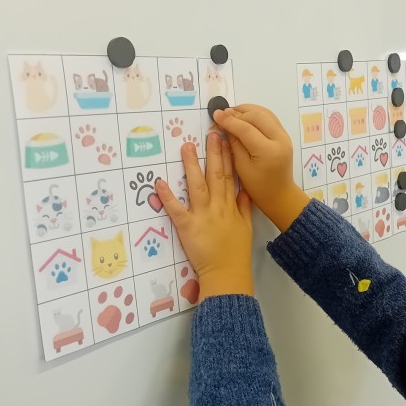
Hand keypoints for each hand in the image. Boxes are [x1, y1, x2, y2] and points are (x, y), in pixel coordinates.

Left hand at [155, 133, 253, 300]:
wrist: (228, 273)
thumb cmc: (236, 252)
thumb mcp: (246, 226)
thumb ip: (244, 206)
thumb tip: (244, 189)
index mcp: (231, 205)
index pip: (231, 175)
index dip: (229, 155)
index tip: (227, 138)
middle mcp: (218, 205)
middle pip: (216, 174)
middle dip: (214, 152)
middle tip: (212, 132)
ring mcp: (202, 215)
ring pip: (197, 185)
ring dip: (191, 165)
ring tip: (186, 147)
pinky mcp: (188, 226)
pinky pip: (176, 209)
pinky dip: (167, 196)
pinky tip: (160, 183)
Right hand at [214, 104, 309, 231]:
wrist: (280, 194)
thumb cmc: (258, 187)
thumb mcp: (241, 168)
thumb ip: (234, 144)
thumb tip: (224, 126)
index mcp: (268, 151)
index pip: (246, 129)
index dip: (229, 120)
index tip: (215, 114)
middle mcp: (280, 140)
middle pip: (257, 116)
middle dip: (238, 113)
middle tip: (222, 114)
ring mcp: (285, 136)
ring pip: (265, 113)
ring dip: (247, 110)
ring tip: (232, 113)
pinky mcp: (284, 135)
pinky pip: (270, 118)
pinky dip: (256, 113)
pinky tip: (244, 116)